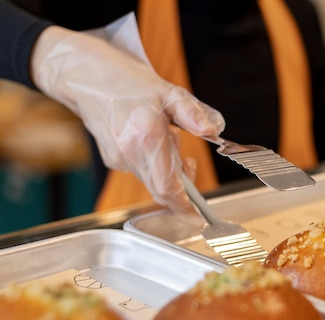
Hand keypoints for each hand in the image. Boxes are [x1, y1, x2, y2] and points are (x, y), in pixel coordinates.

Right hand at [30, 26, 224, 212]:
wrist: (87, 77)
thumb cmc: (129, 83)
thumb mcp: (169, 92)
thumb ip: (194, 113)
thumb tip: (213, 130)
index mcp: (148, 136)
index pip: (167, 187)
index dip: (184, 205)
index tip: (196, 213)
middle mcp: (131, 152)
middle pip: (161, 188)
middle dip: (181, 183)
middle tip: (188, 161)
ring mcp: (118, 158)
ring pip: (152, 180)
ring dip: (167, 170)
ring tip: (166, 138)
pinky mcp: (111, 160)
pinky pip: (140, 171)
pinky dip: (152, 163)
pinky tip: (149, 140)